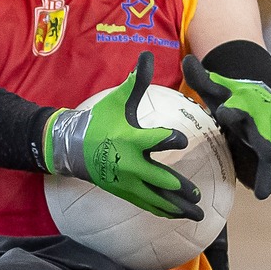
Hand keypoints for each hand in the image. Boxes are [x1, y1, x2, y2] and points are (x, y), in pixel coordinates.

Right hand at [44, 51, 202, 219]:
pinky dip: (164, 210)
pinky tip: (179, 214)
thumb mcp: (117, 101)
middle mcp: (130, 164)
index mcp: (130, 139)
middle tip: (198, 194)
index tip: (183, 140)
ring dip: (177, 207)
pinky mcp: (125, 192)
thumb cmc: (100, 121)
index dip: (170, 139)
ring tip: (197, 214)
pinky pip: (148, 204)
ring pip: (156, 199)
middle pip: (160, 179)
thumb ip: (136, 81)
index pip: (154, 140)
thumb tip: (147, 55)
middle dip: (180, 188)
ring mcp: (127, 182)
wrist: (72, 147)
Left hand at [183, 55, 270, 199]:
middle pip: (261, 131)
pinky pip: (268, 166)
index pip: (239, 106)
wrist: (261, 99)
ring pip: (269, 148)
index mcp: (244, 104)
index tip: (227, 111)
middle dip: (264, 140)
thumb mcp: (217, 89)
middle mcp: (259, 120)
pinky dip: (267, 179)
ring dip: (270, 162)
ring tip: (270, 177)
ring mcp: (266, 135)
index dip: (234, 110)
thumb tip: (186, 59)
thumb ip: (201, 77)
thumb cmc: (233, 96)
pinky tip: (264, 193)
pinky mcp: (269, 150)